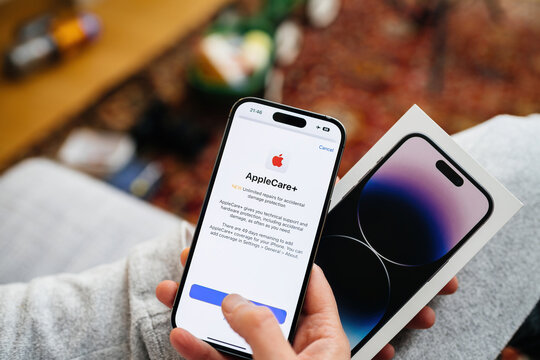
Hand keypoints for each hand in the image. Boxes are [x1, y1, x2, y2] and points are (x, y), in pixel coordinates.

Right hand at [157, 248, 457, 359]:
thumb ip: (264, 333)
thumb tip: (237, 300)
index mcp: (324, 341)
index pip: (311, 289)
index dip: (289, 262)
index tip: (265, 241)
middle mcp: (296, 349)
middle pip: (263, 304)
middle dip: (231, 282)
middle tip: (207, 259)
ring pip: (234, 331)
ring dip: (203, 311)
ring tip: (177, 290)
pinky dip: (199, 348)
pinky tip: (181, 333)